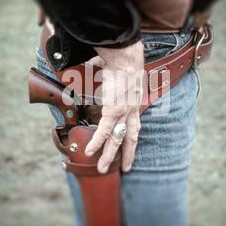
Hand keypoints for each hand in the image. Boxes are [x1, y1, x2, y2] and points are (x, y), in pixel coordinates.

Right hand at [85, 41, 143, 173]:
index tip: (130, 145)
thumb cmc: (121, 58)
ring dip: (109, 155)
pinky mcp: (113, 110)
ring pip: (117, 140)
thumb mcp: (115, 69)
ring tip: (102, 169)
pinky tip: (90, 152)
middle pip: (130, 138)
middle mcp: (131, 110)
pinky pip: (104, 131)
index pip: (134, 124)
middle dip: (127, 154)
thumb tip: (94, 62)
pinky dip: (97, 142)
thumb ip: (105, 71)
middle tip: (125, 168)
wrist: (125, 56)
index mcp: (133, 101)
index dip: (132, 136)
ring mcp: (123, 112)